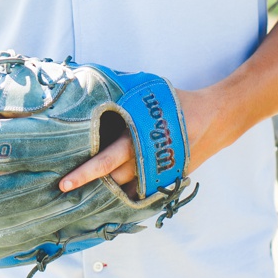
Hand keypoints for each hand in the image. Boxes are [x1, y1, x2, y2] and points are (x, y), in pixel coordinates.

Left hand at [59, 87, 222, 195]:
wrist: (215, 118)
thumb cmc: (175, 101)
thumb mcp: (144, 92)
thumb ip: (117, 94)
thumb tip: (86, 84)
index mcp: (137, 139)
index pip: (104, 161)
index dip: (83, 173)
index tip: (62, 183)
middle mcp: (146, 161)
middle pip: (112, 180)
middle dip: (89, 185)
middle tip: (65, 189)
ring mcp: (159, 174)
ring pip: (127, 189)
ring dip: (109, 190)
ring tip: (86, 192)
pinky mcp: (169, 179)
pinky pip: (143, 192)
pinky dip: (128, 192)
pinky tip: (114, 190)